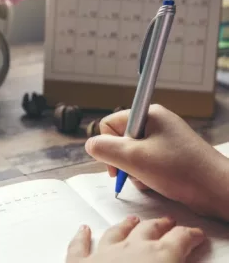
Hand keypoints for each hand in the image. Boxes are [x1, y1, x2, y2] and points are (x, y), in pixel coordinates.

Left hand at [66, 216, 204, 262]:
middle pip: (149, 230)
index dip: (191, 235)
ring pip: (117, 232)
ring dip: (126, 225)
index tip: (197, 234)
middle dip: (161, 225)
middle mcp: (130, 248)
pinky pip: (79, 246)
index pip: (180, 239)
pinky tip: (83, 229)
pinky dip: (81, 237)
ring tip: (133, 219)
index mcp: (158, 257)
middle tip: (168, 222)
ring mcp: (103, 254)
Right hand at [85, 104, 228, 220]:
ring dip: (134, 170)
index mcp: (147, 114)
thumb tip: (90, 144)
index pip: (109, 124)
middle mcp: (154, 122)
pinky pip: (144, 161)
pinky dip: (145, 174)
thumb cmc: (177, 170)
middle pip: (120, 140)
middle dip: (123, 161)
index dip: (107, 145)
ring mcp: (162, 138)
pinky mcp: (168, 153)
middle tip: (133, 173)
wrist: (216, 190)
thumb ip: (104, 149)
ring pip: (131, 154)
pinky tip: (156, 182)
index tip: (115, 165)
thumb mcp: (133, 158)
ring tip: (150, 179)